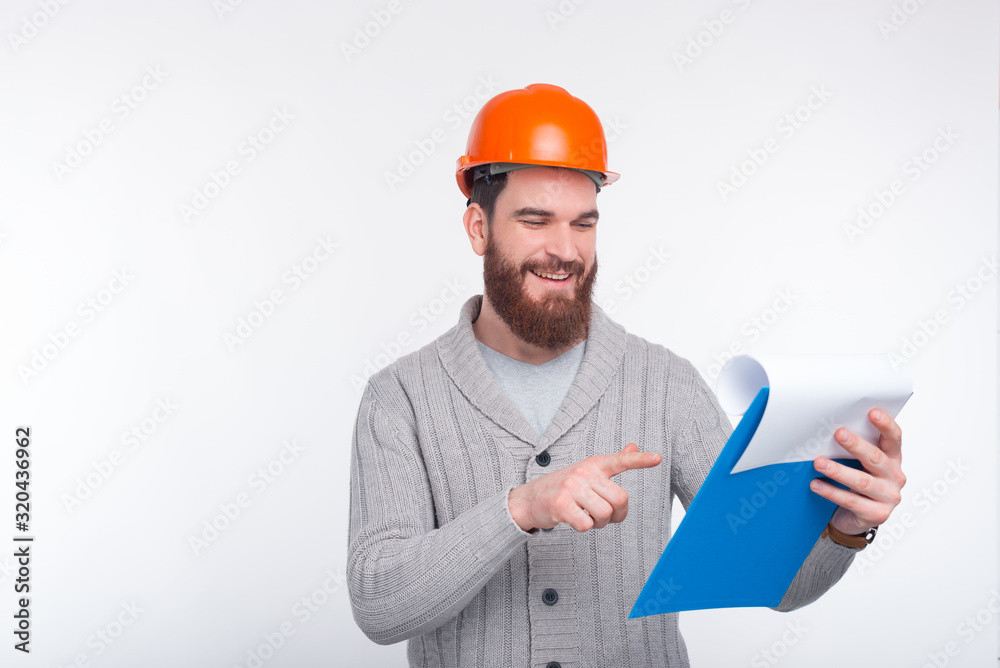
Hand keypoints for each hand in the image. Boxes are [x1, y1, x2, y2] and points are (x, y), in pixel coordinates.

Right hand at [508, 442, 661, 532]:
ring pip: (605, 514)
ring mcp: (571, 487)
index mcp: (593, 464)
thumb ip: (612, 463)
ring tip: (588, 518)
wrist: (528, 499)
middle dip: (617, 514)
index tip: (658, 458)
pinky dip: (584, 528)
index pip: (620, 460)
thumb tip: (634, 446)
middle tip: (606, 517)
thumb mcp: (587, 472)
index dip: (640, 460)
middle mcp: (583, 472)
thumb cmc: (563, 487)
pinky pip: (587, 525)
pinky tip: (574, 521)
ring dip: (600, 524)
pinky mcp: (561, 505)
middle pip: (621, 498)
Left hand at [810, 408, 904, 535]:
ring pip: (862, 481)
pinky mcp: (877, 515)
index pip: (894, 439)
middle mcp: (895, 477)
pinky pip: (851, 501)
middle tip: (838, 433)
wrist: (855, 518)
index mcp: (892, 459)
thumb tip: (826, 430)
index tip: (872, 412)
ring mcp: (888, 497)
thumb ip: (852, 449)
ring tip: (818, 462)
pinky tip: (815, 484)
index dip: (885, 425)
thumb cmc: (855, 483)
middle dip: (856, 445)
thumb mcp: (858, 464)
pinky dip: (831, 492)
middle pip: (876, 458)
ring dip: (838, 470)